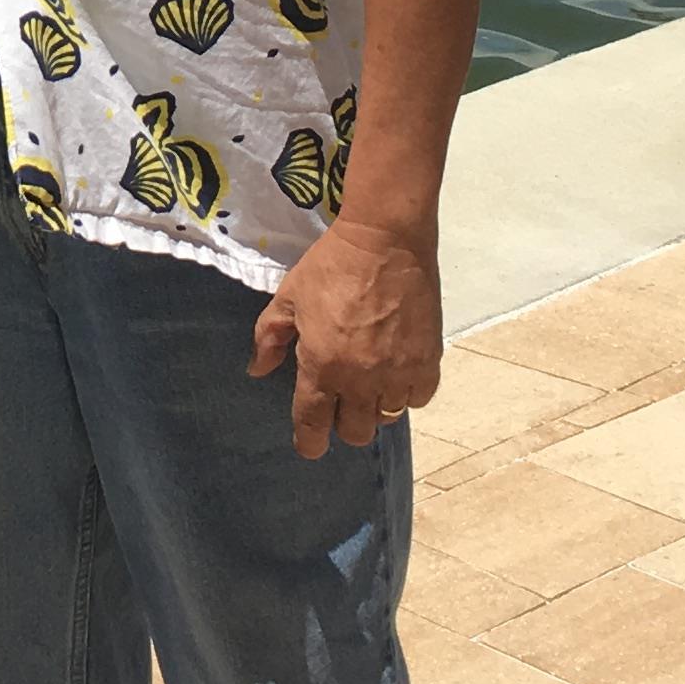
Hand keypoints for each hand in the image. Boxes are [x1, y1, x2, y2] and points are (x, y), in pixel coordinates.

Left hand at [250, 214, 444, 458]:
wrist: (385, 239)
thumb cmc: (331, 266)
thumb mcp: (288, 297)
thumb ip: (269, 338)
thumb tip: (257, 371)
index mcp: (322, 366)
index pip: (313, 425)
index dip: (309, 442)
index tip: (309, 444)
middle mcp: (360, 379)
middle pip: (354, 432)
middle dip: (343, 422)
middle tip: (341, 399)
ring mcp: (397, 373)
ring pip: (387, 417)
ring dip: (375, 406)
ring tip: (370, 381)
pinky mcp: (427, 361)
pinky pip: (418, 398)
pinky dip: (407, 392)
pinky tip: (398, 372)